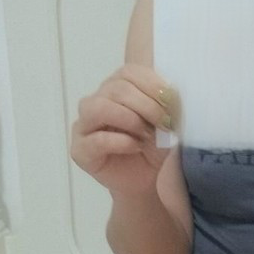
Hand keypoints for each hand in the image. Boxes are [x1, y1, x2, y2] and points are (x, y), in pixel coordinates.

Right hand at [70, 64, 176, 197]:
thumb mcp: (168, 121)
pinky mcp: (80, 150)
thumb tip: (172, 94)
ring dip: (130, 119)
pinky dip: (120, 141)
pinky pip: (96, 139)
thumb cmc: (156, 148)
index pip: (129, 72)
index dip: (153, 85)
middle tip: (165, 123)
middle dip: (147, 106)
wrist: (149, 181)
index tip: (173, 102)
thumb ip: (167, 104)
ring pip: (99, 108)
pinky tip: (136, 146)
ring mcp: (85, 125)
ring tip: (148, 135)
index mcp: (117, 87)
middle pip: (116, 88)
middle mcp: (97, 101)